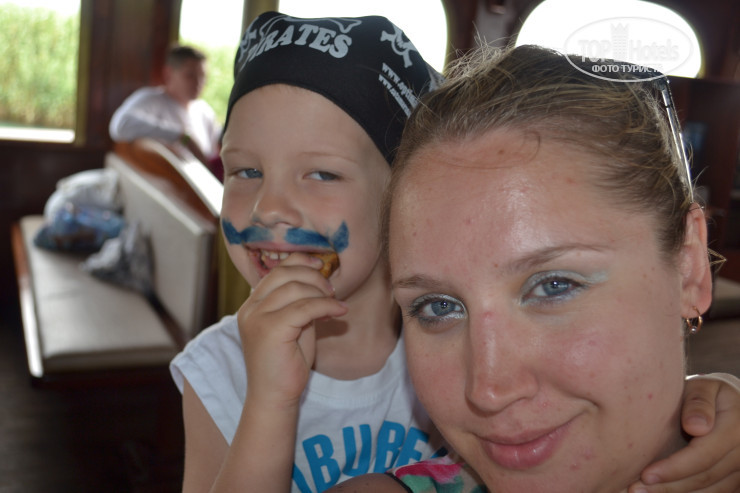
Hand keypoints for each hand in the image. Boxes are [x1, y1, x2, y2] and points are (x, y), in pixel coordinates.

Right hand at [236, 253, 347, 408]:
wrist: (274, 396)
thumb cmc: (287, 364)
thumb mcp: (295, 325)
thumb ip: (301, 303)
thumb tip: (321, 284)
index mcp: (253, 304)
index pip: (276, 271)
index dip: (300, 262)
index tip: (321, 264)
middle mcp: (250, 308)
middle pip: (284, 274)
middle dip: (314, 276)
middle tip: (332, 290)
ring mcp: (256, 318)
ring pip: (295, 289)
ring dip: (321, 293)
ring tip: (335, 305)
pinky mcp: (269, 329)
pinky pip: (304, 308)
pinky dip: (326, 306)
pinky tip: (339, 313)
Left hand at [629, 374, 739, 491]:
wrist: (730, 404)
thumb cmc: (707, 393)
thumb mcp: (702, 387)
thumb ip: (698, 403)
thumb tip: (695, 427)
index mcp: (736, 427)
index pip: (704, 454)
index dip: (674, 468)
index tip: (646, 475)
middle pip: (705, 477)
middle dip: (669, 486)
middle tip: (635, 490)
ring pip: (710, 490)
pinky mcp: (737, 478)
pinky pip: (714, 492)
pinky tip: (663, 492)